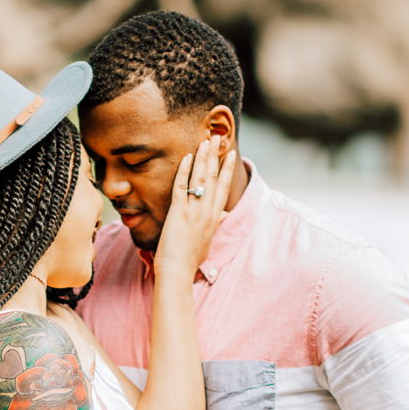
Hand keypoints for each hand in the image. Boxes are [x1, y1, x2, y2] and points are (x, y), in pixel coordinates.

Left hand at [153, 136, 235, 281]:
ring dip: (203, 158)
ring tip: (205, 141)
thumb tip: (221, 216)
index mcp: (214, 218)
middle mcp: (207, 212)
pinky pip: (182, 187)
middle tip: (217, 137)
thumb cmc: (190, 260)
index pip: (223, 188)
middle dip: (215, 156)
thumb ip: (213, 225)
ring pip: (200, 179)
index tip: (230, 154)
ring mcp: (194, 211)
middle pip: (214, 178)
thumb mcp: (207, 241)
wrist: (178, 272)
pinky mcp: (179, 213)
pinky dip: (184, 171)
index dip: (227, 170)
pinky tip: (186, 157)